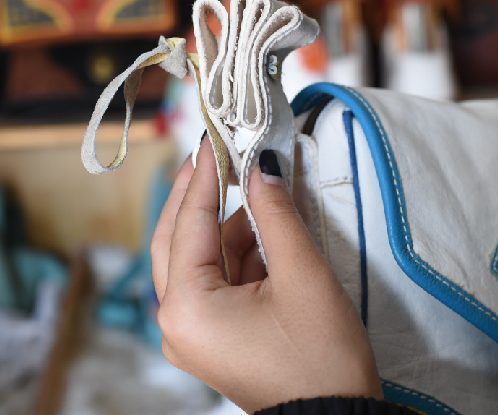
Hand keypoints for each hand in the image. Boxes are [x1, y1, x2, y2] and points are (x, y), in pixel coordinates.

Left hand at [151, 137, 382, 413]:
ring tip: (258, 189)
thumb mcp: (302, 275)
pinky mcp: (213, 337)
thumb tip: (262, 167)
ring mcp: (193, 333)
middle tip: (219, 154)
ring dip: (227, 225)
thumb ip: (275, 213)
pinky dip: (237, 254)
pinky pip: (216, 282)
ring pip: (199, 259)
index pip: (189, 223)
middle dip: (201, 196)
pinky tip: (263, 229)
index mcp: (187, 309)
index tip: (214, 137)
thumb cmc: (320, 360)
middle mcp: (177, 323)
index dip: (205, 174)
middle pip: (178, 239)